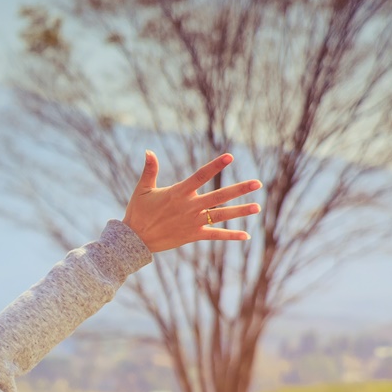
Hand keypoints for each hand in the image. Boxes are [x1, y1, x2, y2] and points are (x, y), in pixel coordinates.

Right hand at [122, 151, 260, 253]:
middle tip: (257, 183)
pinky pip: (215, 235)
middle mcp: (189, 206)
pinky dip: (230, 236)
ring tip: (257, 207)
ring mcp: (193, 222)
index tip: (230, 157)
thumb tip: (149, 151)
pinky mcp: (193, 235)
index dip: (216, 166)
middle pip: (219, 196)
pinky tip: (246, 235)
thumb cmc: (138, 212)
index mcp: (178, 193)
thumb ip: (150, 170)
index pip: (201, 176)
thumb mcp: (142, 189)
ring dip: (240, 211)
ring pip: (221, 215)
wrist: (135, 239)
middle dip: (239, 189)